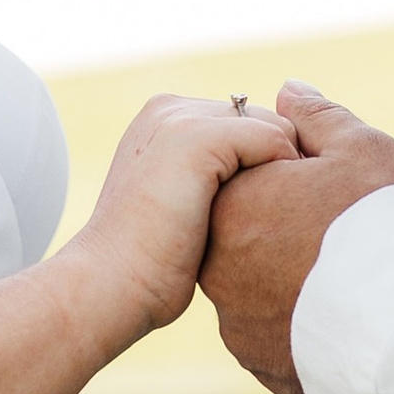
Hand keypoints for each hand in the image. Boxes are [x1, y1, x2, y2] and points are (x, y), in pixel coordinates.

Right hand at [61, 93, 294, 347]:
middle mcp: (170, 109)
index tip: (269, 209)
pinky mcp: (197, 138)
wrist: (110, 284)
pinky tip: (266, 220)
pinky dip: (284, 177)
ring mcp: (181, 119)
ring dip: (284, 173)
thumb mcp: (182, 205)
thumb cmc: (150, 263)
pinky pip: (273, 139)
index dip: (267, 164)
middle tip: (273, 219)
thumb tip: (270, 177)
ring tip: (268, 222)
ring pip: (273, 127)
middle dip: (279, 165)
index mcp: (163, 120)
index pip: (244, 121)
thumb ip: (214, 178)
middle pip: (263, 120)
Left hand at [200, 81, 393, 393]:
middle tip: (344, 230)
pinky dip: (298, 322)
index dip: (296, 174)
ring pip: (258, 285)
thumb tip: (287, 92)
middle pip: (249, 231)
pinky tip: (341, 315)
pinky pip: (273, 332)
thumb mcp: (360, 149)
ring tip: (349, 277)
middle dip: (287, 225)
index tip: (334, 186)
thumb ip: (316, 118)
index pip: (249, 173)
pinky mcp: (258, 361)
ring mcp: (235, 319)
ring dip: (290, 277)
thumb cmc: (386, 224)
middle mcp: (217, 264)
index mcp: (231, 202)